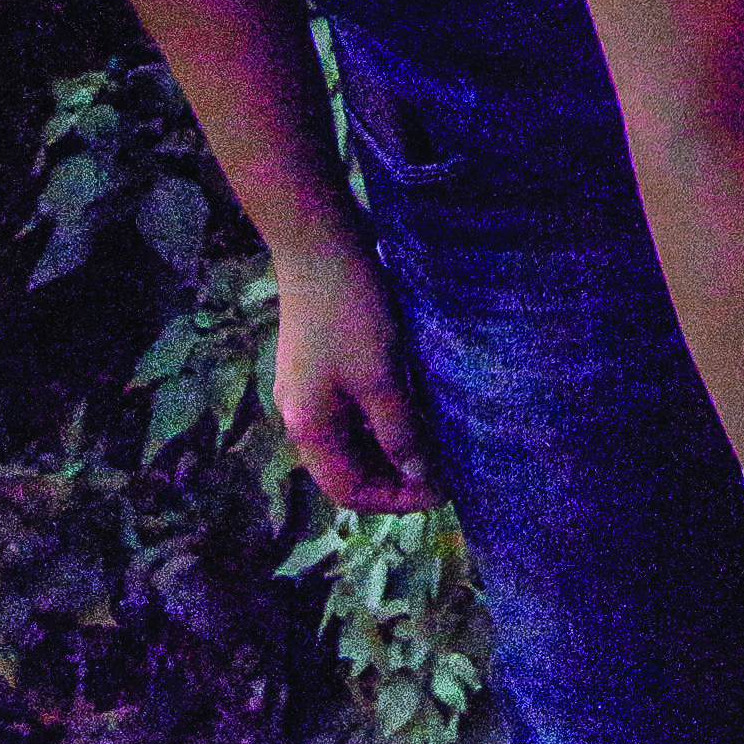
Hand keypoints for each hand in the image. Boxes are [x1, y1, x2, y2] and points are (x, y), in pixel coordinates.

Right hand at [268, 231, 435, 511]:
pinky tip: (412, 403)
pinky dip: (380, 417)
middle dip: (394, 475)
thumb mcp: (381, 377)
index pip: (350, 492)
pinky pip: (350, 410)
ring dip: (389, 445)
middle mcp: (300, 417)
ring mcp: (306, 389)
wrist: (319, 244)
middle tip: (444, 468)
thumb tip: (419, 477)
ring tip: (435, 439)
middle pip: (348, 468)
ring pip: (351, 438)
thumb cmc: (351, 313)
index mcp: (309, 430)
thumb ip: (400, 431)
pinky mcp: (317, 363)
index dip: (396, 499)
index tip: (443, 490)